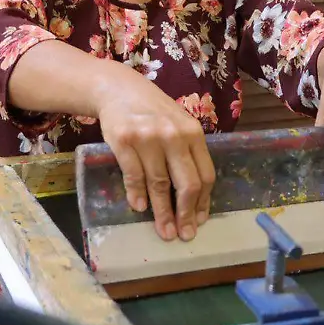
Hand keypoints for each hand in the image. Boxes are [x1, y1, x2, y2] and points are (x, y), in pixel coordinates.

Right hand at [94, 66, 215, 241]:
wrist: (118, 89)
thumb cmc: (153, 111)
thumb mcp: (178, 124)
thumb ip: (187, 153)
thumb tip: (193, 197)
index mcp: (193, 133)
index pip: (205, 174)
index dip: (203, 202)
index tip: (199, 221)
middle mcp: (174, 135)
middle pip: (187, 183)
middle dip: (186, 214)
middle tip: (184, 234)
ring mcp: (148, 138)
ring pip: (160, 184)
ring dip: (162, 212)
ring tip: (164, 231)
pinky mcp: (124, 141)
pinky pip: (134, 175)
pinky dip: (138, 195)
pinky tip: (140, 208)